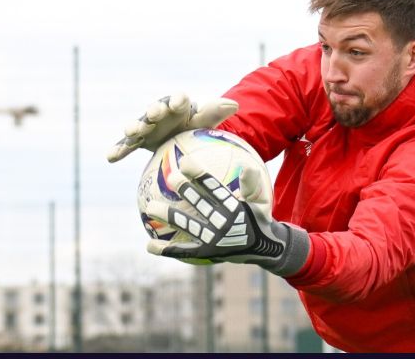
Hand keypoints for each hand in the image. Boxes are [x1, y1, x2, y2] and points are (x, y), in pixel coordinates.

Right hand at [106, 94, 238, 162]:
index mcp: (178, 106)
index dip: (178, 100)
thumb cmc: (196, 128)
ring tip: (131, 132)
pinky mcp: (138, 140)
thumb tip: (234, 104)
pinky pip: (127, 146)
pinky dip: (118, 150)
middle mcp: (159, 113)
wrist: (182, 139)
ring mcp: (147, 126)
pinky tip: (110, 158)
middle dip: (154, 111)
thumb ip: (216, 112)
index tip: (181, 101)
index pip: (178, 99)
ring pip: (138, 125)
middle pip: (155, 110)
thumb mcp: (206, 122)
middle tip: (154, 114)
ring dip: (134, 127)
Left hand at [144, 152, 309, 275]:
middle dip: (186, 190)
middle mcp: (224, 224)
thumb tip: (247, 166)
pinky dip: (167, 250)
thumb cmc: (260, 219)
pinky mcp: (207, 253)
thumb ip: (251, 183)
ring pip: (189, 226)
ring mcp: (214, 240)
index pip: (216, 189)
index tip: (186, 162)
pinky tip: (149, 246)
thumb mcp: (262, 201)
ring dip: (169, 217)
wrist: (265, 248)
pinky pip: (184, 251)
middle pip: (201, 205)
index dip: (200, 175)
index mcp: (236, 209)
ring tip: (150, 208)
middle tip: (170, 178)